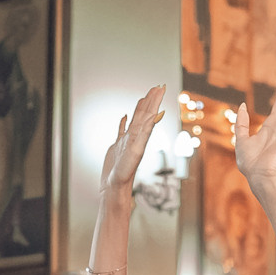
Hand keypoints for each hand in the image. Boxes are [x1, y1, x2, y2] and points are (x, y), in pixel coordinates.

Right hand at [98, 84, 163, 200]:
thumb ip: (144, 132)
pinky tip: (125, 116)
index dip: (155, 101)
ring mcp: (127, 141)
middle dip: (151, 100)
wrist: (115, 187)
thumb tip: (155, 115)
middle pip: (145, 115)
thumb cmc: (125, 173)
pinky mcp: (118, 147)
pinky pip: (122, 130)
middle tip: (157, 86)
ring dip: (140, 108)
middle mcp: (136, 137)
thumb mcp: (136, 150)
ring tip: (144, 96)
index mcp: (141, 137)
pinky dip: (123, 122)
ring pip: (135, 120)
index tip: (161, 88)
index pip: (150, 114)